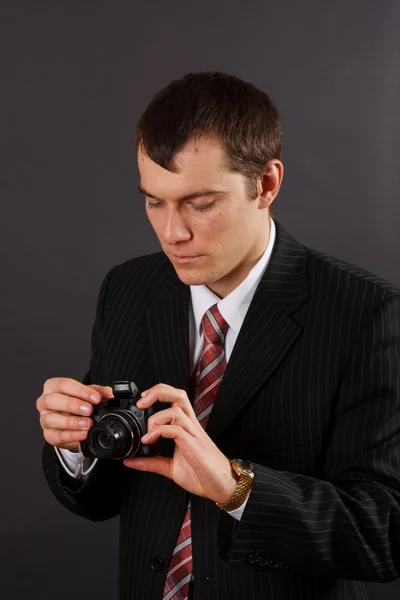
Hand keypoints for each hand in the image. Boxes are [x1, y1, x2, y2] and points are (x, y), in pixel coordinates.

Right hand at [36, 377, 113, 451]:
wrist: (73, 422)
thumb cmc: (77, 402)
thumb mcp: (88, 394)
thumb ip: (99, 391)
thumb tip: (111, 393)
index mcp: (52, 386)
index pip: (63, 384)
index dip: (81, 391)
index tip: (96, 398)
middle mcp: (44, 402)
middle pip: (52, 400)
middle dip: (72, 405)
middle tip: (89, 410)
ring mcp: (44, 419)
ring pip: (50, 419)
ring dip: (71, 422)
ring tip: (88, 424)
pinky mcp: (48, 435)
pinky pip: (57, 436)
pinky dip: (71, 436)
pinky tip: (83, 434)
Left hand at [123, 383, 236, 503]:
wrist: (223, 487)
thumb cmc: (203, 475)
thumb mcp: (171, 468)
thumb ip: (151, 462)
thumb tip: (130, 460)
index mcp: (186, 428)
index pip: (175, 399)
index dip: (158, 393)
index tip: (141, 402)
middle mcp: (191, 426)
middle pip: (179, 395)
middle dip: (158, 392)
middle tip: (141, 403)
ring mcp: (194, 435)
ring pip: (177, 410)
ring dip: (156, 417)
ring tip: (147, 432)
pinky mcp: (195, 446)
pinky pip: (177, 430)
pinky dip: (160, 431)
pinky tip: (150, 441)